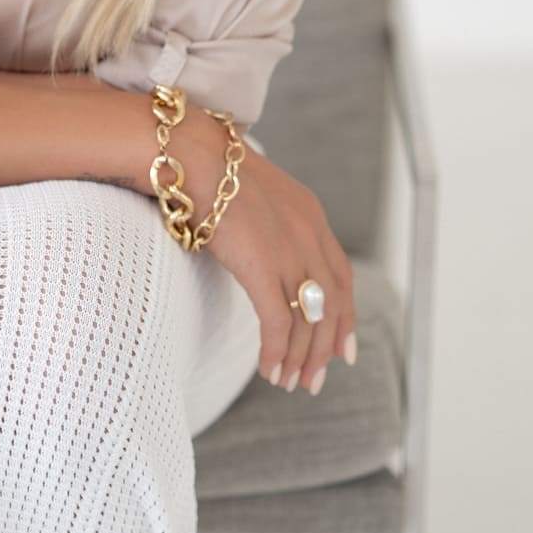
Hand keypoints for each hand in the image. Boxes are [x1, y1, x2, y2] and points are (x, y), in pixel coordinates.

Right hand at [172, 113, 357, 394]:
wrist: (187, 150)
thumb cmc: (206, 168)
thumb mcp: (253, 194)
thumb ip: (269, 224)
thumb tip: (261, 252)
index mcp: (310, 213)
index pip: (341, 276)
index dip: (345, 316)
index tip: (343, 349)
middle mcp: (308, 233)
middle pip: (330, 304)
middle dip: (324, 348)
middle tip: (313, 380)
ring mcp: (288, 249)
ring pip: (307, 319)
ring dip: (300, 358)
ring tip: (288, 382)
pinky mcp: (262, 266)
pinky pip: (278, 323)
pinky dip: (277, 352)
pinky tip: (269, 369)